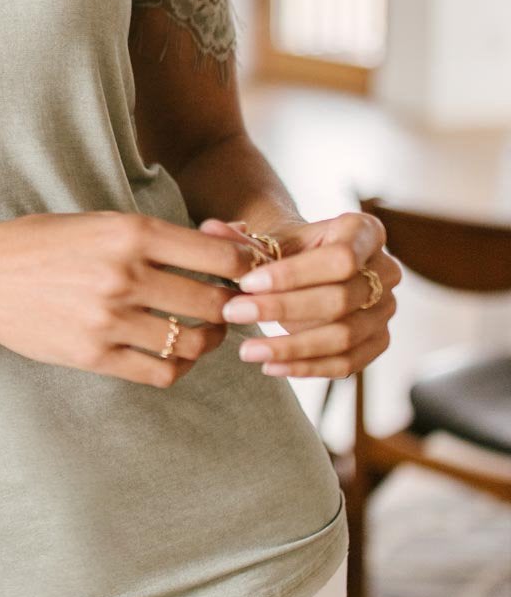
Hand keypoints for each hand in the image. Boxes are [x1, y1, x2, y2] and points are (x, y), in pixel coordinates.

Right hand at [0, 211, 260, 386]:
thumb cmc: (41, 242)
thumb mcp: (98, 221)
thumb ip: (154, 236)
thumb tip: (219, 247)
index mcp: (129, 232)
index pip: (218, 257)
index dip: (243, 268)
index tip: (245, 273)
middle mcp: (125, 275)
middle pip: (213, 302)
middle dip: (231, 306)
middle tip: (230, 305)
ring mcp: (110, 319)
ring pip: (193, 341)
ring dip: (209, 339)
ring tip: (205, 331)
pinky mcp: (95, 356)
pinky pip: (161, 372)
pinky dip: (178, 366)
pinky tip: (173, 353)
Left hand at [198, 213, 401, 377]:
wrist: (309, 267)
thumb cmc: (289, 249)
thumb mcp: (270, 239)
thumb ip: (243, 239)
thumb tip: (209, 229)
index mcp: (365, 232)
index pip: (339, 258)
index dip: (294, 275)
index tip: (246, 283)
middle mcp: (386, 270)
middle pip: (340, 300)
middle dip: (283, 310)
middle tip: (234, 314)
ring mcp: (386, 310)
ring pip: (344, 336)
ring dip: (292, 347)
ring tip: (246, 350)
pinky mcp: (378, 341)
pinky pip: (347, 363)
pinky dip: (307, 368)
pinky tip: (271, 366)